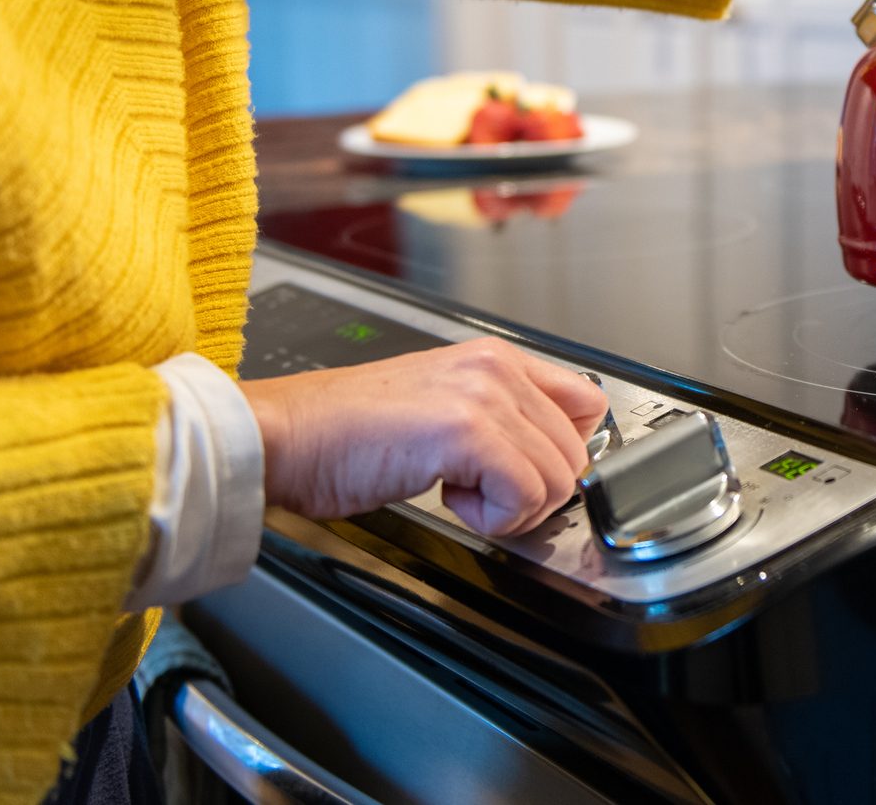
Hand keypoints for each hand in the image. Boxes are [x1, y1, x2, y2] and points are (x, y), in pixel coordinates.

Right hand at [243, 338, 607, 537]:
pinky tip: (450, 500)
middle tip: (480, 494)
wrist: (288, 435)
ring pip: (557, 477)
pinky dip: (495, 518)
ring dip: (512, 507)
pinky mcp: (466, 430)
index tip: (525, 475)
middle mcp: (497, 367)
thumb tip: (545, 462)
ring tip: (459, 494)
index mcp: (495, 358)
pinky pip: (525, 493)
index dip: (563, 453)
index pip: (586, 402)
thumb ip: (497, 420)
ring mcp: (484, 395)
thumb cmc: (347, 432)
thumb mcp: (440, 407)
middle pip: (575, 451)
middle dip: (535, 491)